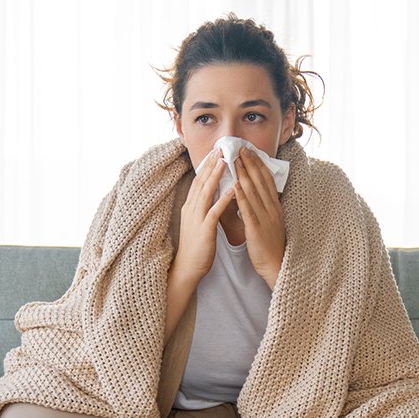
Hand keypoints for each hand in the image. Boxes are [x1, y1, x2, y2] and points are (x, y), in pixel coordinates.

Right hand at [173, 148, 235, 281]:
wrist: (187, 268)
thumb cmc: (196, 246)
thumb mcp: (198, 222)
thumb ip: (203, 207)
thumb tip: (211, 193)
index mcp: (190, 206)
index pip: (198, 181)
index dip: (206, 165)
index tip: (215, 152)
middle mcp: (191, 209)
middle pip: (201, 182)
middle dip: (211, 164)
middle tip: (220, 148)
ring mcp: (196, 219)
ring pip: (206, 193)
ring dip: (216, 176)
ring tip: (225, 162)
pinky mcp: (204, 230)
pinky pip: (214, 212)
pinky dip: (222, 200)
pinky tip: (231, 190)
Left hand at [233, 146, 286, 287]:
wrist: (276, 265)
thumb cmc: (270, 244)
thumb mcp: (270, 221)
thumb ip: (263, 206)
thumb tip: (253, 192)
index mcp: (274, 206)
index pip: (266, 180)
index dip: (258, 164)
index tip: (250, 151)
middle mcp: (271, 208)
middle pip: (260, 181)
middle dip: (250, 163)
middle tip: (240, 148)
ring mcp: (265, 217)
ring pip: (254, 191)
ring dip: (244, 174)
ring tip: (235, 160)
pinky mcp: (257, 228)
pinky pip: (248, 209)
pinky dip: (241, 196)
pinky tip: (235, 185)